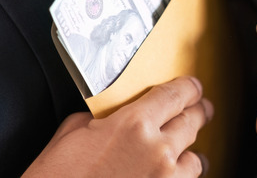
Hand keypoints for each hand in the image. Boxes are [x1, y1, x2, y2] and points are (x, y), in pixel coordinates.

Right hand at [23, 76, 213, 176]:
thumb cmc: (56, 176)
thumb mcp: (74, 131)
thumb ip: (105, 118)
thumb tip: (117, 116)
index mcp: (134, 124)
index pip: (177, 94)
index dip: (189, 88)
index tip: (193, 87)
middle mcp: (157, 150)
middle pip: (193, 121)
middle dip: (198, 112)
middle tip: (200, 109)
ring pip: (196, 159)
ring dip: (190, 152)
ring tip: (185, 150)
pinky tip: (171, 175)